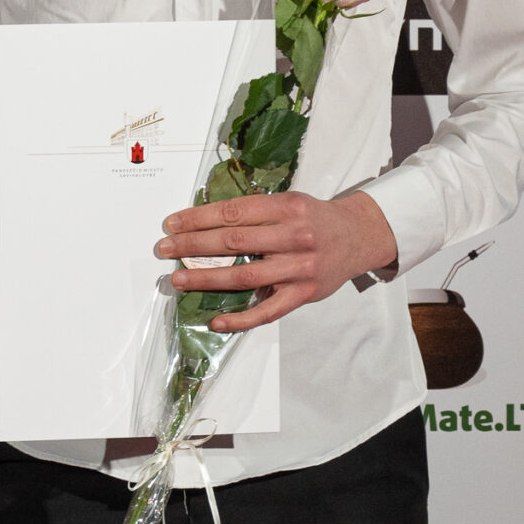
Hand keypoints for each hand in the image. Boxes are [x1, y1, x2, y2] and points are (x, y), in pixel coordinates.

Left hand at [156, 188, 396, 330]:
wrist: (359, 236)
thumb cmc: (314, 218)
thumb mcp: (289, 202)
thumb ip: (255, 211)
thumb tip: (205, 221)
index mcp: (286, 208)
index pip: (233, 212)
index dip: (198, 218)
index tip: (172, 223)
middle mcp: (293, 236)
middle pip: (233, 241)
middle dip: (192, 245)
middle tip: (164, 249)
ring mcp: (299, 268)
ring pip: (244, 275)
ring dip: (206, 279)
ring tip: (177, 280)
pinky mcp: (304, 295)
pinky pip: (268, 312)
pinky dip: (241, 319)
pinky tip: (216, 321)